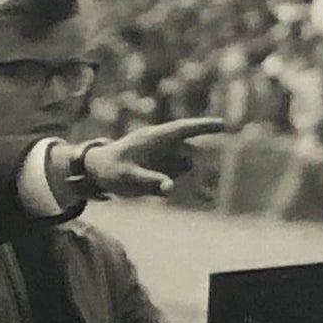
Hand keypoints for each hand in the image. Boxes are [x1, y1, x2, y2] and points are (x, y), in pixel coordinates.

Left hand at [83, 117, 225, 197]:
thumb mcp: (126, 178)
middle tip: (211, 183)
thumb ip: (149, 181)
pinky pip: (180, 177)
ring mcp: (164, 157)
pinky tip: (198, 198)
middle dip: (202, 166)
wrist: (99, 171)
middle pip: (189, 152)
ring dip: (197, 179)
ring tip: (202, 196)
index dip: (202, 126)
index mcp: (152, 138)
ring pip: (187, 165)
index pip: (182, 129)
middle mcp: (162, 146)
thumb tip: (170, 189)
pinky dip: (189, 187)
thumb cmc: (111, 170)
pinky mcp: (164, 169)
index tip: (223, 124)